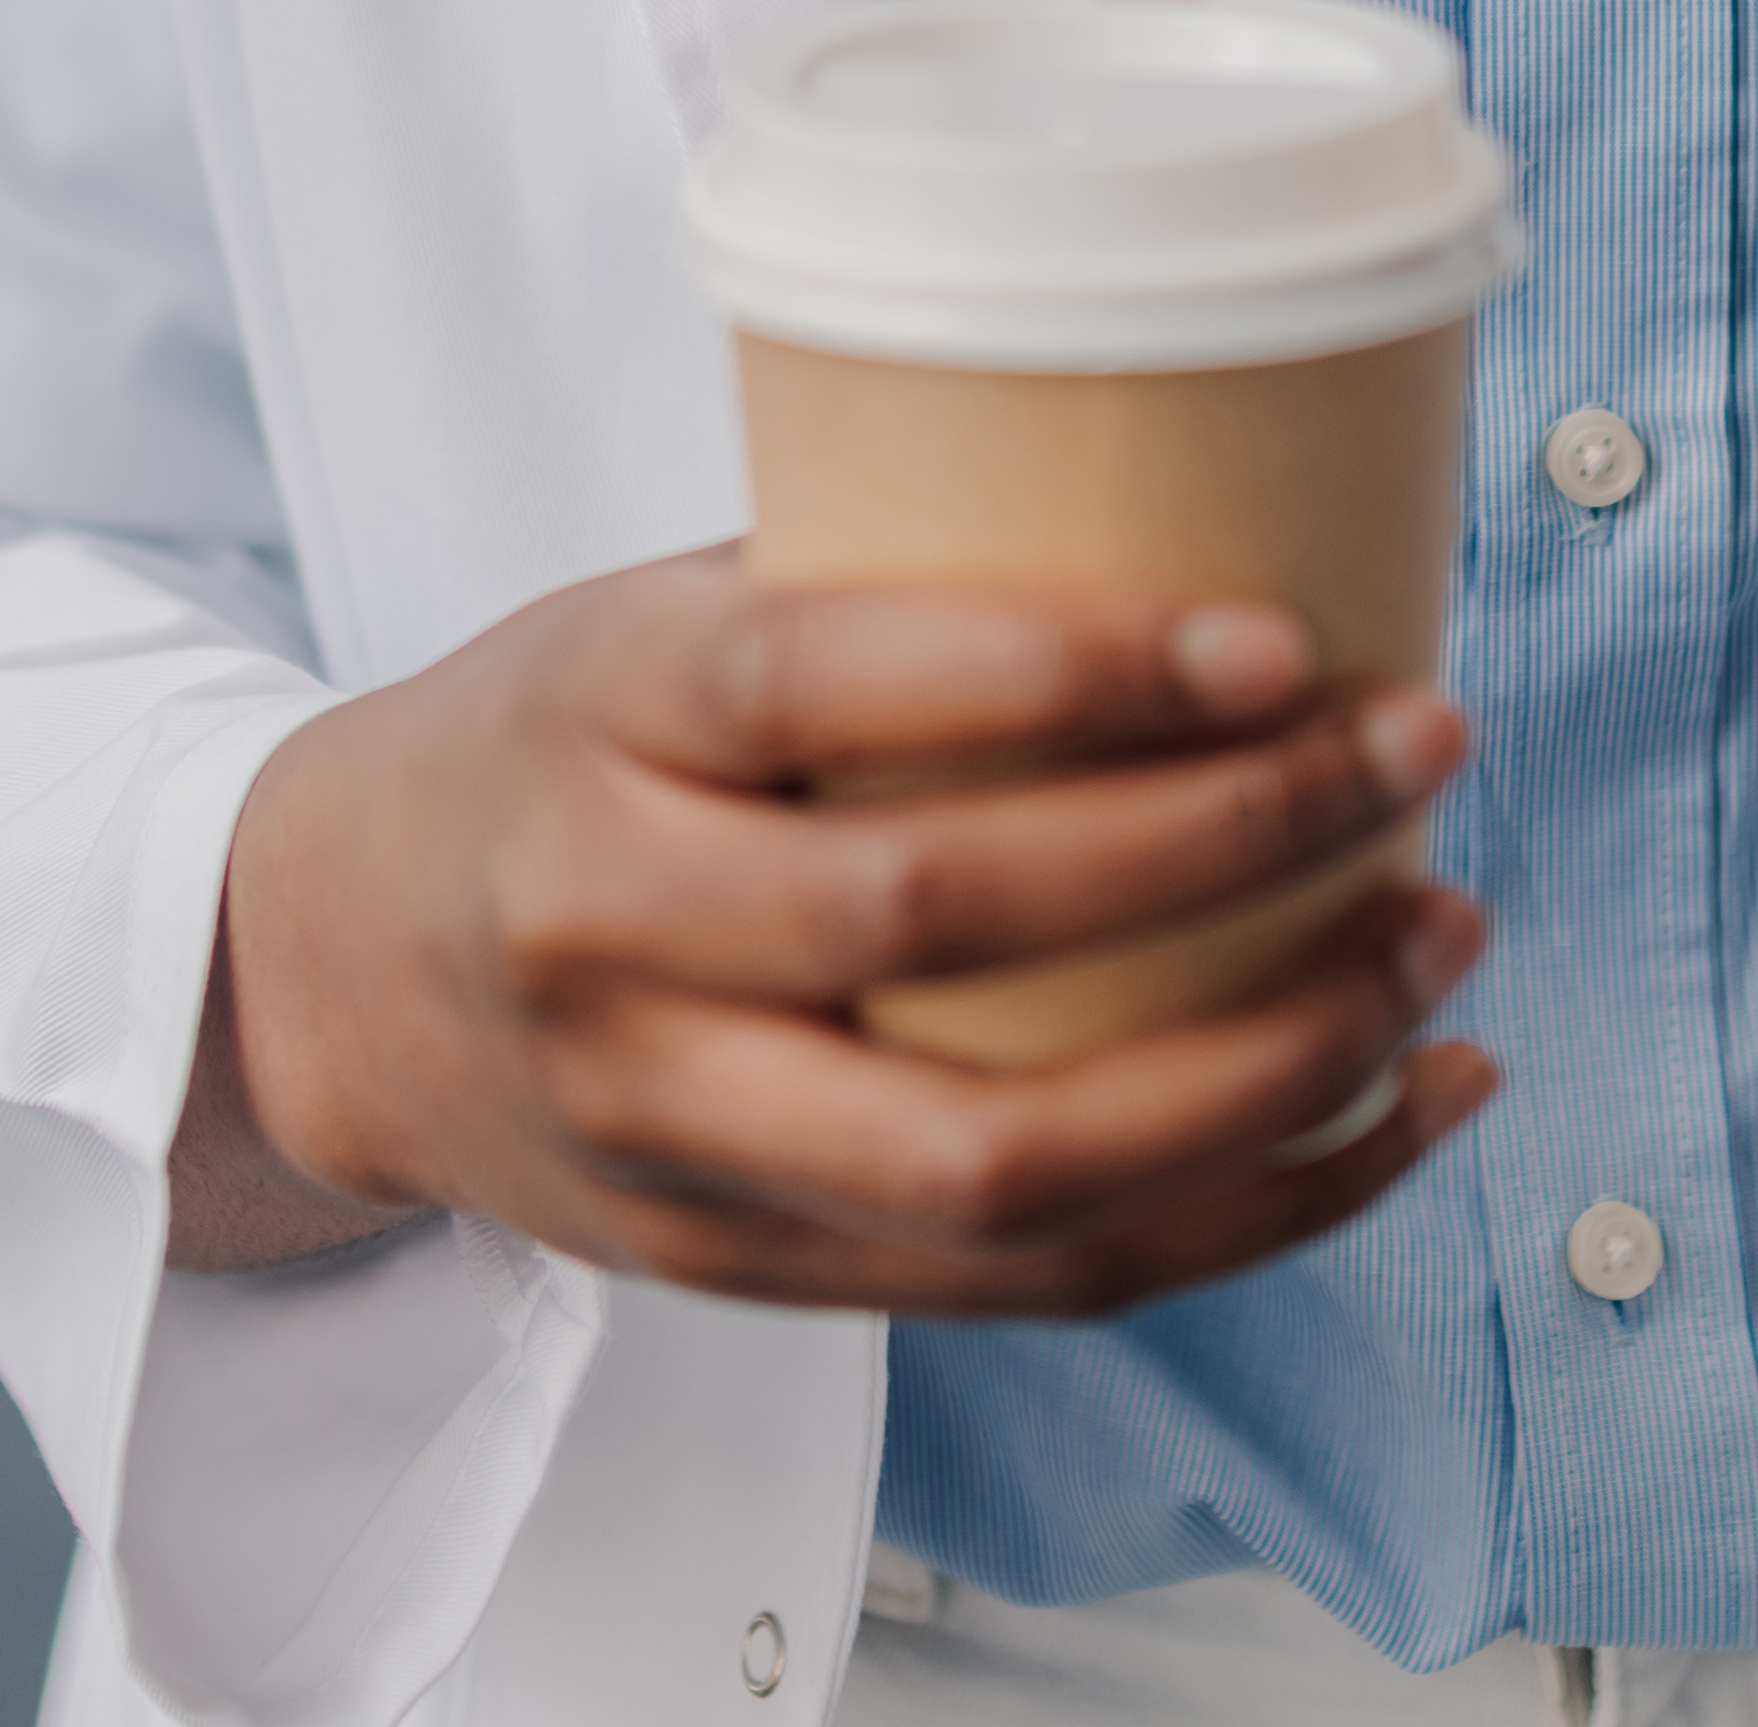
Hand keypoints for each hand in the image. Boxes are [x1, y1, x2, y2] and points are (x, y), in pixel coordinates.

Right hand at [181, 554, 1493, 1312]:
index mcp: (598, 717)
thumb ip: (875, 578)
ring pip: (996, 1160)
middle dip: (1226, 849)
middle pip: (936, 929)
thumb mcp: (658, 604)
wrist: (322, 969)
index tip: (1279, 636)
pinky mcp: (735, 1266)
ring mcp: (669, 1131)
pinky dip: (1237, 1217)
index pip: (829, 690)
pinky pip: (1019, 1285)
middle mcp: (611, 937)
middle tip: (1418, 747)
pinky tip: (1383, 1121)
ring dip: (1267, 1068)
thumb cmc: (554, 733)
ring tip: (1435, 949)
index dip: (1065, 671)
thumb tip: (1213, 471)